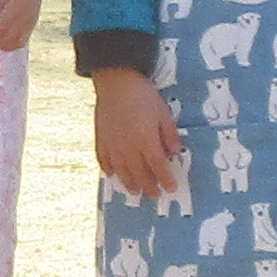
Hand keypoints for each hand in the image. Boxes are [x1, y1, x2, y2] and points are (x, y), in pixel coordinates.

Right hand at [91, 66, 185, 202]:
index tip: (171, 188)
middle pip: (139, 173)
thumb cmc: (143, 95)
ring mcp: (112, 145)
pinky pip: (103, 159)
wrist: (115, 81)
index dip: (165, 179)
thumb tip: (176, 153)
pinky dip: (108, 169)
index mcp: (146, 140)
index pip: (158, 166)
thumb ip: (169, 134)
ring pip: (121, 171)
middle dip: (149, 186)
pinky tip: (111, 175)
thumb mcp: (163, 112)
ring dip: (128, 183)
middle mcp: (128, 148)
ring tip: (135, 191)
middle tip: (155, 195)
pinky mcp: (101, 139)